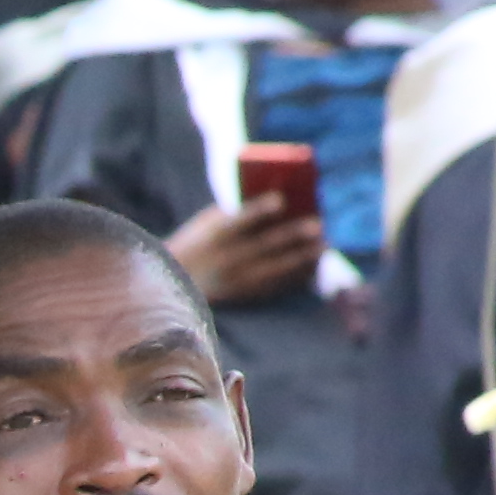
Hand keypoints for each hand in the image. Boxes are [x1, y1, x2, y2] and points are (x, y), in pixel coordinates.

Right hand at [169, 200, 324, 303]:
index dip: (258, 210)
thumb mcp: (207, 224)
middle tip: (318, 225)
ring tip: (324, 247)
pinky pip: (275, 286)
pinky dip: (296, 276)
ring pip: (275, 268)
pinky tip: (313, 266)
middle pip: (263, 245)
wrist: (171, 284)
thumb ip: (238, 212)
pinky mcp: (243, 295)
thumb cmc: (198, 243)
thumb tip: (281, 202)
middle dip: (292, 235)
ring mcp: (234, 280)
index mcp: (213, 236)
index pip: (237, 221)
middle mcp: (224, 259)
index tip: (280, 199)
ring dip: (302, 257)